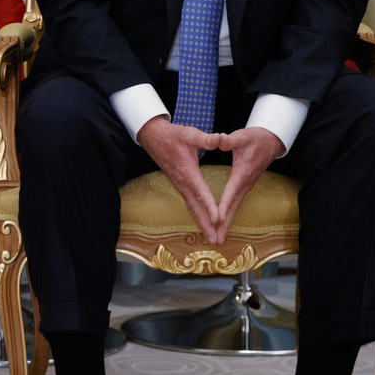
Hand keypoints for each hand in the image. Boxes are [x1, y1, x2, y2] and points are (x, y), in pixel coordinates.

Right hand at [136, 116, 223, 242]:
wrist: (153, 137)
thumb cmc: (173, 135)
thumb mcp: (190, 134)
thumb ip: (207, 139)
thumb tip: (221, 139)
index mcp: (187, 171)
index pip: (200, 192)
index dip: (209, 206)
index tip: (217, 219)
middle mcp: (183, 183)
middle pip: (195, 208)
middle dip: (206, 224)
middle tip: (215, 240)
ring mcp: (180, 186)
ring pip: (192, 208)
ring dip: (201, 224)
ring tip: (211, 238)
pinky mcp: (179, 186)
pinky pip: (189, 204)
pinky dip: (196, 216)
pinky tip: (202, 222)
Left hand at [211, 126, 284, 243]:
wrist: (272, 140)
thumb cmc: (256, 137)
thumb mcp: (241, 136)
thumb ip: (228, 140)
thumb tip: (218, 139)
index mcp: (242, 172)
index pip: (231, 191)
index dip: (224, 205)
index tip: (217, 219)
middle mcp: (245, 183)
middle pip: (234, 207)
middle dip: (225, 224)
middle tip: (216, 240)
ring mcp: (247, 186)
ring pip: (236, 208)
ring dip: (227, 223)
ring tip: (218, 238)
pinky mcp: (246, 186)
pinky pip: (236, 204)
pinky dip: (229, 215)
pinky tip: (223, 224)